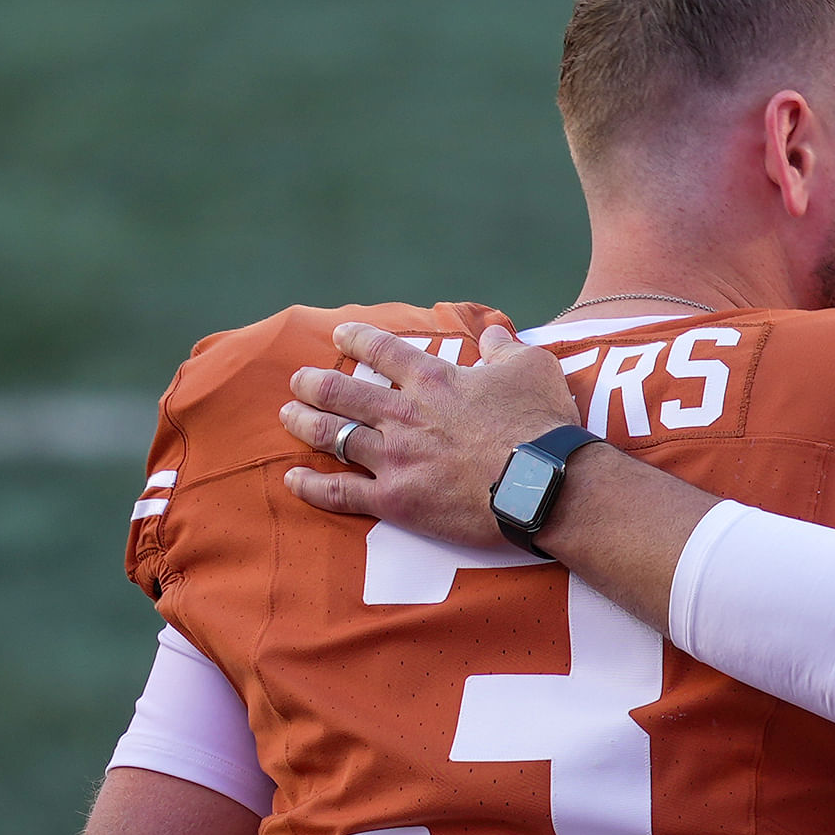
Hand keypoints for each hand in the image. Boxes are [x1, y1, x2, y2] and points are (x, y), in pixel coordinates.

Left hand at [280, 322, 578, 546]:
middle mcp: (403, 414)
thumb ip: (505, 349)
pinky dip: (313, 486)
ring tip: (289, 417)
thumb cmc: (543, 424)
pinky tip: (294, 479)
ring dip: (305, 425)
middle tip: (299, 382)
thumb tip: (494, 334)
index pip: (381, 351)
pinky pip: (341, 493)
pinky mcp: (396, 500)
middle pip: (341, 393)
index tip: (340, 336)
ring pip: (332, 436)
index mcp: (432, 380)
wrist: (545, 484)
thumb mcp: (532, 368)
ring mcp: (395, 458)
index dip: (355, 340)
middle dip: (314, 384)